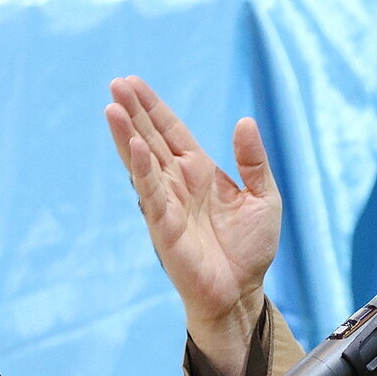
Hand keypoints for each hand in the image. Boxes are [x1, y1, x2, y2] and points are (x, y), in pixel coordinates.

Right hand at [105, 76, 281, 375]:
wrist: (242, 292)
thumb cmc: (250, 249)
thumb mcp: (264, 197)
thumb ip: (254, 161)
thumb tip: (245, 121)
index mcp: (200, 172)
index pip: (171, 131)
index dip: (153, 107)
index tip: (133, 82)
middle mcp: (179, 183)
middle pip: (151, 138)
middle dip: (134, 111)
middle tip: (117, 83)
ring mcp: (168, 203)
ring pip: (142, 162)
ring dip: (127, 135)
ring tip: (112, 108)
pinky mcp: (165, 227)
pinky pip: (151, 193)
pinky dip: (142, 169)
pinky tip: (133, 146)